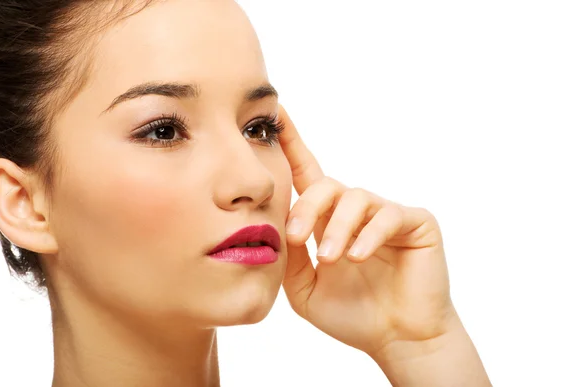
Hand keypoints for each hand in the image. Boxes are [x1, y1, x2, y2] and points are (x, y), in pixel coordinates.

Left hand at [278, 106, 489, 385]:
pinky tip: (358, 256)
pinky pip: (388, 215)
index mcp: (329, 222)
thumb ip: (290, 256)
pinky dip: (369, 234)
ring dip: (339, 227)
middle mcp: (355, 211)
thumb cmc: (352, 315)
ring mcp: (386, 214)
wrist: (396, 340)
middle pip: (325, 185)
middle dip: (307, 208)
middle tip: (296, 238)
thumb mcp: (305, 287)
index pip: (306, 176)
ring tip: (333, 259)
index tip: (276, 114)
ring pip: (355, 198)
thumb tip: (275, 224)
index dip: (292, 144)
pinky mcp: (415, 222)